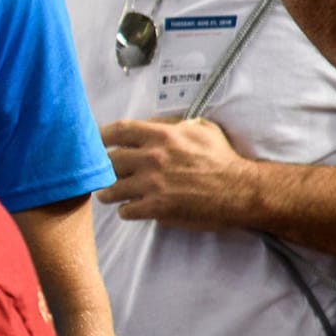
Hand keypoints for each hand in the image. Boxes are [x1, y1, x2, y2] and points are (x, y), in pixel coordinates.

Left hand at [98, 117, 251, 231]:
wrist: (242, 190)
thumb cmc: (223, 159)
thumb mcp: (201, 129)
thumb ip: (174, 125)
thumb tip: (153, 124)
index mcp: (161, 136)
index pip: (117, 130)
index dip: (100, 136)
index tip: (94, 142)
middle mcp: (152, 158)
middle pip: (108, 162)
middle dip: (104, 169)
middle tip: (105, 174)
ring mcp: (152, 184)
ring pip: (111, 189)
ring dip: (109, 193)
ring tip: (110, 194)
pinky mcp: (157, 208)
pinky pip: (126, 210)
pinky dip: (126, 211)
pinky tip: (132, 209)